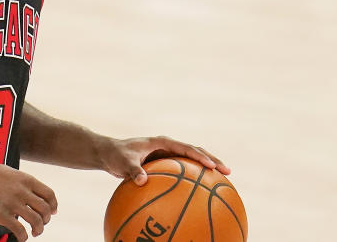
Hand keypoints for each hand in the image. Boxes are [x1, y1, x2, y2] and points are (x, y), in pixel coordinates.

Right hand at [0, 164, 57, 241]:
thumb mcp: (8, 171)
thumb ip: (21, 180)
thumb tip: (30, 188)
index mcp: (25, 179)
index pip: (49, 194)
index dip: (53, 205)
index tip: (53, 211)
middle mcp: (21, 191)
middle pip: (45, 209)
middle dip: (46, 219)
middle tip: (42, 224)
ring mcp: (12, 203)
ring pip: (36, 221)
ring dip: (38, 230)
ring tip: (34, 233)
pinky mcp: (1, 215)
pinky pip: (19, 230)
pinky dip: (24, 237)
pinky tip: (22, 238)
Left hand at [98, 135, 230, 185]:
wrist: (108, 153)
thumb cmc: (115, 156)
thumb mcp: (122, 162)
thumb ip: (133, 170)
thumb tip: (142, 181)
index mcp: (162, 142)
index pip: (186, 148)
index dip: (200, 157)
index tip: (212, 167)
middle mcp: (168, 146)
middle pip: (196, 151)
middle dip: (212, 160)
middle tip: (228, 172)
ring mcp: (167, 154)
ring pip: (192, 160)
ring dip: (207, 168)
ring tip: (223, 183)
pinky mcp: (165, 163)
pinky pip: (183, 171)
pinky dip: (193, 179)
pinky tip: (199, 195)